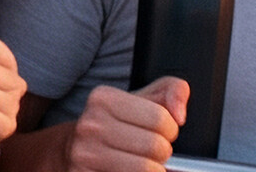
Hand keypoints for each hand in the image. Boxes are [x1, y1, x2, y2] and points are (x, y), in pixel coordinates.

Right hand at [65, 77, 189, 171]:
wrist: (75, 150)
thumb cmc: (116, 125)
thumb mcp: (144, 99)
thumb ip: (173, 91)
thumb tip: (180, 115)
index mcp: (103, 99)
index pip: (161, 119)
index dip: (169, 130)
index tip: (159, 131)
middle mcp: (89, 126)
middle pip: (156, 147)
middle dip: (162, 152)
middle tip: (150, 151)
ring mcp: (84, 156)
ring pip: (146, 170)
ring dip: (154, 170)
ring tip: (142, 163)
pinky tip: (129, 170)